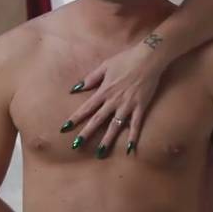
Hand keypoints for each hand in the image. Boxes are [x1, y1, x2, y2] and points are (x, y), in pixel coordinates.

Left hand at [61, 41, 166, 157]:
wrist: (148, 58)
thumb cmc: (126, 59)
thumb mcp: (105, 66)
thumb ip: (90, 78)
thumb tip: (75, 88)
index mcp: (104, 91)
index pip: (86, 107)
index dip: (75, 118)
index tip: (65, 128)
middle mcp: (114, 101)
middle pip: (98, 120)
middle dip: (86, 133)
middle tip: (76, 146)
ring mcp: (128, 105)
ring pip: (115, 126)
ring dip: (107, 140)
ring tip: (100, 153)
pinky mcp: (141, 107)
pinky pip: (136, 125)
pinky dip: (133, 137)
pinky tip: (131, 149)